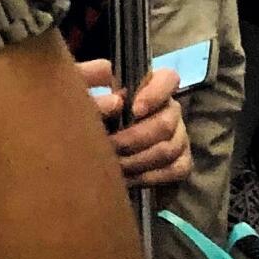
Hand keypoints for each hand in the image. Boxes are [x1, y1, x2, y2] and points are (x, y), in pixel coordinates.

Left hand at [78, 60, 190, 189]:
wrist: (82, 148)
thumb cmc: (83, 112)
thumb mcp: (78, 90)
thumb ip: (90, 82)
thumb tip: (116, 102)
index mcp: (149, 85)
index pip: (168, 79)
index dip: (156, 93)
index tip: (134, 109)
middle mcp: (169, 109)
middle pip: (167, 122)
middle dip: (136, 137)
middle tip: (111, 145)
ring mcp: (178, 136)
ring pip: (170, 148)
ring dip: (139, 159)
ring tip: (113, 165)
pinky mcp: (180, 163)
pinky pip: (177, 170)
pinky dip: (152, 176)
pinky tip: (129, 179)